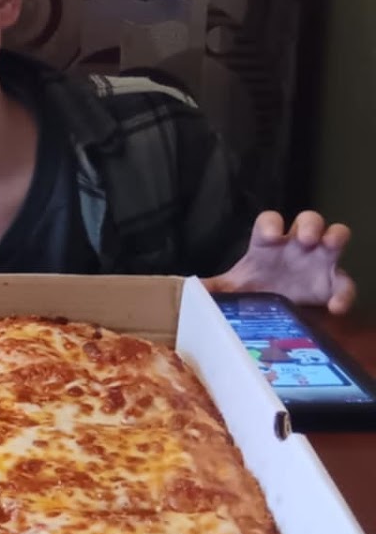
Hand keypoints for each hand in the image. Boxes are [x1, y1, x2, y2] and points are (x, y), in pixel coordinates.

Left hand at [209, 210, 356, 314]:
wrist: (271, 313)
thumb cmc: (252, 290)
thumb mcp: (232, 289)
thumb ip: (213, 289)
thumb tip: (187, 290)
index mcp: (268, 244)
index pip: (269, 222)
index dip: (271, 224)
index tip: (271, 236)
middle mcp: (295, 246)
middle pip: (308, 220)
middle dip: (309, 224)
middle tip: (305, 238)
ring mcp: (318, 260)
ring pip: (335, 235)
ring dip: (334, 237)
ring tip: (328, 245)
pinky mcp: (332, 282)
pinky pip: (345, 282)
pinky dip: (345, 293)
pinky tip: (335, 307)